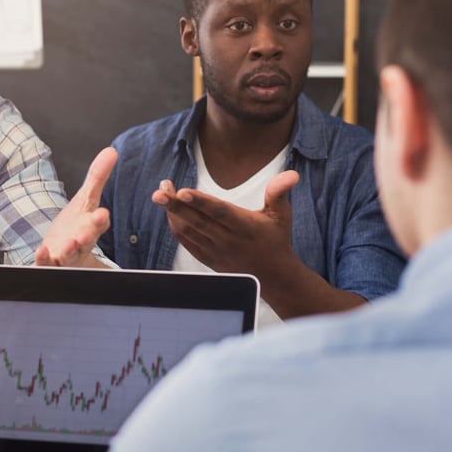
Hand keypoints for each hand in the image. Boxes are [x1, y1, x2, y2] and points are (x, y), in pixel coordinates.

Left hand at [35, 147, 116, 267]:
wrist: (63, 254)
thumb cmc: (77, 226)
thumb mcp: (86, 199)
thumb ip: (98, 177)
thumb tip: (111, 151)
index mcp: (91, 226)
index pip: (99, 222)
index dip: (100, 220)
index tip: (101, 215)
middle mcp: (81, 242)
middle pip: (87, 240)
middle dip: (87, 236)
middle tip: (86, 233)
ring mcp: (66, 255)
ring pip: (70, 255)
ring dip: (70, 250)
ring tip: (70, 244)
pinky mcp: (51, 263)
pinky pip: (47, 264)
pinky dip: (44, 259)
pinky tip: (41, 252)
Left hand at [151, 169, 298, 274]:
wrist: (273, 276)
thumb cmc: (277, 239)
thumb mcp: (282, 214)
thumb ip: (279, 192)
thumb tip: (291, 175)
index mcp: (244, 226)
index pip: (219, 212)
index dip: (199, 202)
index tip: (181, 191)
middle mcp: (227, 240)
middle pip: (196, 221)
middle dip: (175, 205)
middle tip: (160, 190)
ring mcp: (215, 251)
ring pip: (187, 232)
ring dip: (172, 213)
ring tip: (163, 193)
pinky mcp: (207, 258)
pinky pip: (186, 242)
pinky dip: (175, 226)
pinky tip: (170, 210)